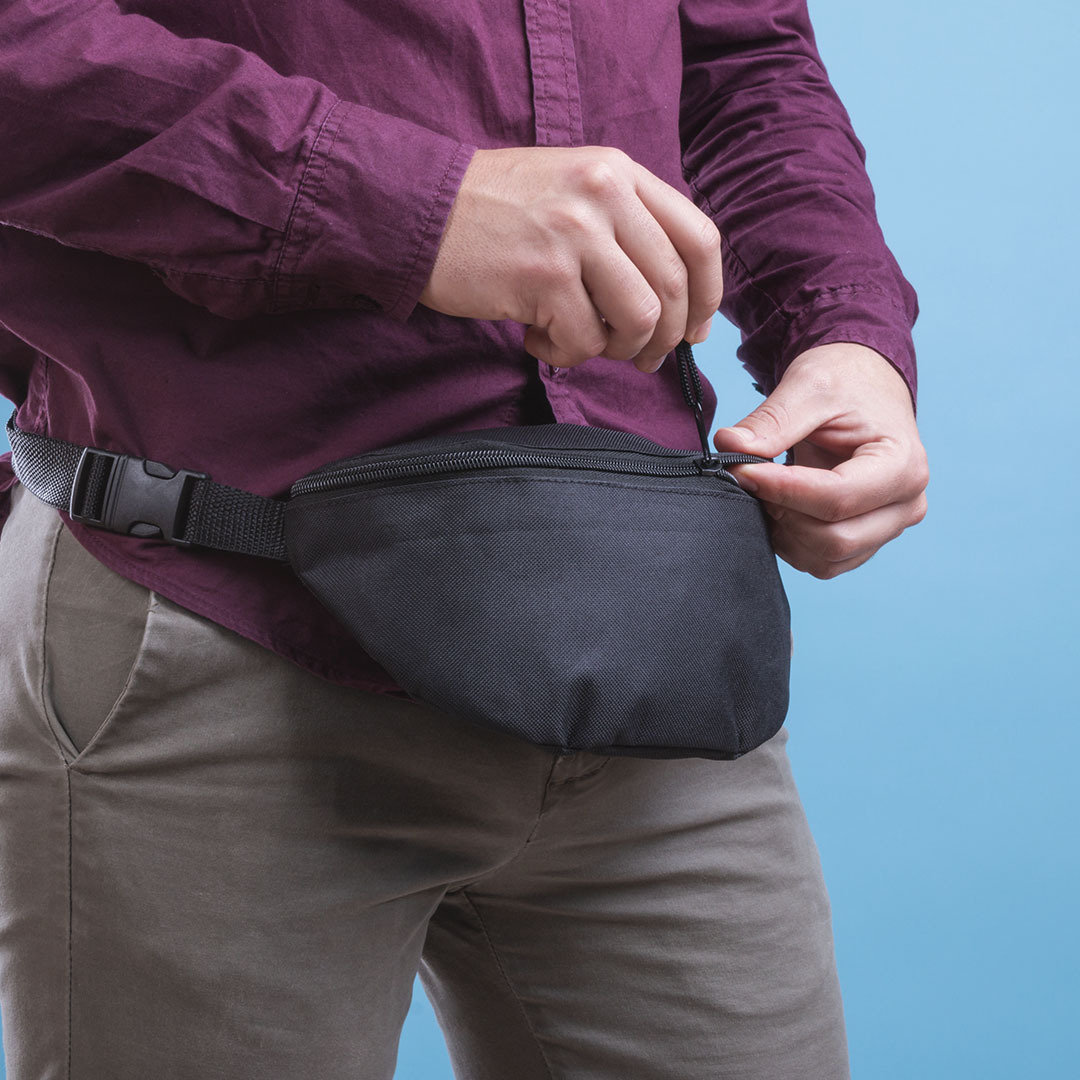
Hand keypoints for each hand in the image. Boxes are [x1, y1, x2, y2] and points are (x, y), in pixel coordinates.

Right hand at [418, 145, 722, 371]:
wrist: (416, 207)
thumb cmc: (494, 210)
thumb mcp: (572, 190)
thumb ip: (627, 230)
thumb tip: (683, 307)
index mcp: (620, 173)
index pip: (699, 238)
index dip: (707, 296)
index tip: (695, 330)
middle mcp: (604, 194)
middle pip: (675, 288)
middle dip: (664, 338)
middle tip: (638, 357)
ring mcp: (574, 233)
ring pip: (639, 318)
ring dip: (616, 348)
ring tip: (580, 342)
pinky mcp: (542, 274)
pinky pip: (584, 339)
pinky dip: (565, 353)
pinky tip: (536, 337)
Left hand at [711, 342, 927, 578]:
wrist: (864, 386)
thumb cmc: (845, 382)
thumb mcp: (809, 386)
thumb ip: (771, 421)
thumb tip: (728, 446)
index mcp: (903, 464)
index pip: (836, 498)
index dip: (781, 490)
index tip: (740, 470)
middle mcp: (906, 505)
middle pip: (833, 539)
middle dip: (782, 513)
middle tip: (751, 478)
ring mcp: (887, 528)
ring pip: (825, 559)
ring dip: (783, 531)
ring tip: (767, 488)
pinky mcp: (864, 541)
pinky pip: (821, 562)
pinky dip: (790, 541)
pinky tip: (778, 505)